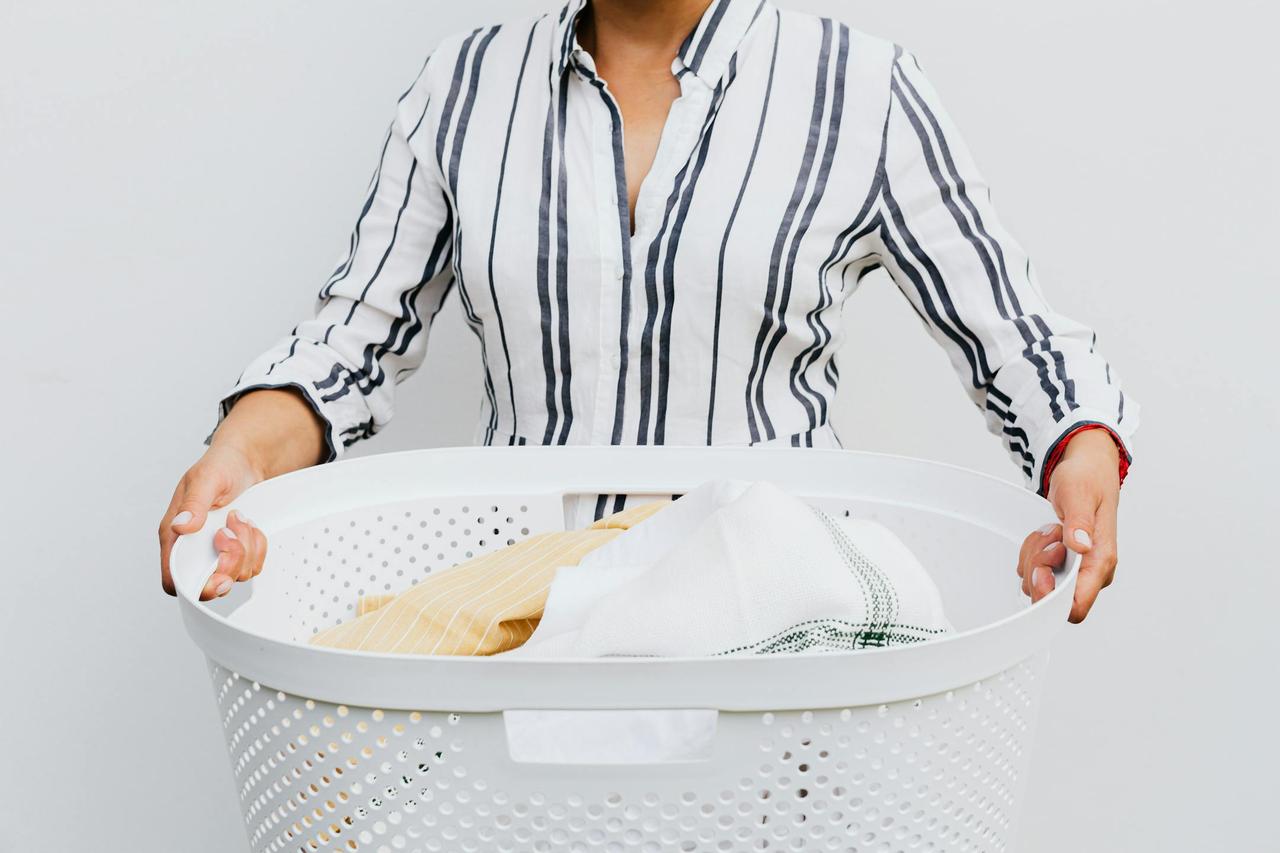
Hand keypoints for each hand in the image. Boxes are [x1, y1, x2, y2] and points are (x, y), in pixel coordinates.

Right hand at [159, 443, 267, 599]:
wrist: (246, 462)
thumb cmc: (220, 466)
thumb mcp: (206, 479)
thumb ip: (193, 504)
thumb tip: (180, 527)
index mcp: (175, 536)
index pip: (174, 579)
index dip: (194, 586)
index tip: (218, 572)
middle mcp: (195, 548)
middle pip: (210, 584)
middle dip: (229, 562)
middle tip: (231, 532)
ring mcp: (218, 551)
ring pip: (237, 574)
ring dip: (246, 548)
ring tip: (241, 518)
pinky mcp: (239, 550)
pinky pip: (253, 565)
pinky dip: (258, 547)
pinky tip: (252, 526)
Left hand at [1015, 428, 1121, 621]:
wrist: (1088, 470)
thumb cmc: (1087, 480)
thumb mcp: (1079, 494)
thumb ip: (1079, 521)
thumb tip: (1081, 546)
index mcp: (1101, 560)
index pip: (1076, 606)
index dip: (1051, 596)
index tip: (1041, 569)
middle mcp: (1092, 572)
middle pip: (1051, 598)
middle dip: (1037, 568)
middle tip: (1047, 535)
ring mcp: (1076, 570)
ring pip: (1039, 585)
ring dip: (1033, 556)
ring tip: (1049, 529)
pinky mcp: (1063, 565)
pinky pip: (1034, 572)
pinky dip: (1031, 553)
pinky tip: (1045, 534)